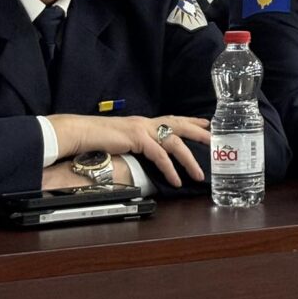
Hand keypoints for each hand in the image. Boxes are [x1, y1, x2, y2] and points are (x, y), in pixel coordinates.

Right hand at [48, 114, 210, 186]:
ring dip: (189, 159)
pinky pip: (159, 155)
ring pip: (175, 142)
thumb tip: (149, 154)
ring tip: (200, 174)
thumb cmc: (99, 138)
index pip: (173, 119)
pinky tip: (176, 180)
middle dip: (200, 133)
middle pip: (180, 125)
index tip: (207, 123)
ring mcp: (143, 129)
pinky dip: (170, 169)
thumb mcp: (124, 140)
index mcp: (146, 123)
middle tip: (215, 141)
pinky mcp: (138, 138)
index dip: (191, 121)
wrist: (82, 133)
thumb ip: (138, 144)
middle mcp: (147, 123)